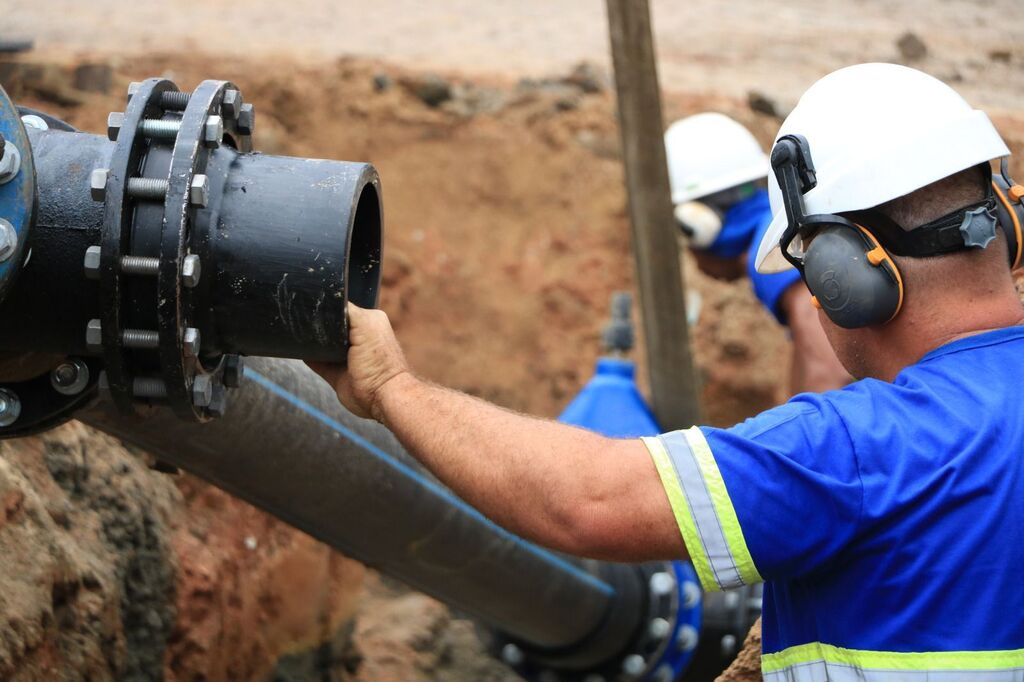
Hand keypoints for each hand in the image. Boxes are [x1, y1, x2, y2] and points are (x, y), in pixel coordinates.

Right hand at [308, 302, 410, 420]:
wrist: (380, 396)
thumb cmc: (380, 361)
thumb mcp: (366, 324)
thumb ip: (348, 310)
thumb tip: (327, 304)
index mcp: (368, 322)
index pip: (343, 308)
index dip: (329, 306)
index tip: (314, 304)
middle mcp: (356, 337)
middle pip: (329, 325)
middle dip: (319, 324)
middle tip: (307, 321)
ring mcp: (344, 356)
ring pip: (320, 342)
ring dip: (311, 340)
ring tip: (301, 334)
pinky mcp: (334, 373)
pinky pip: (314, 360)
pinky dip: (307, 355)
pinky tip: (299, 349)